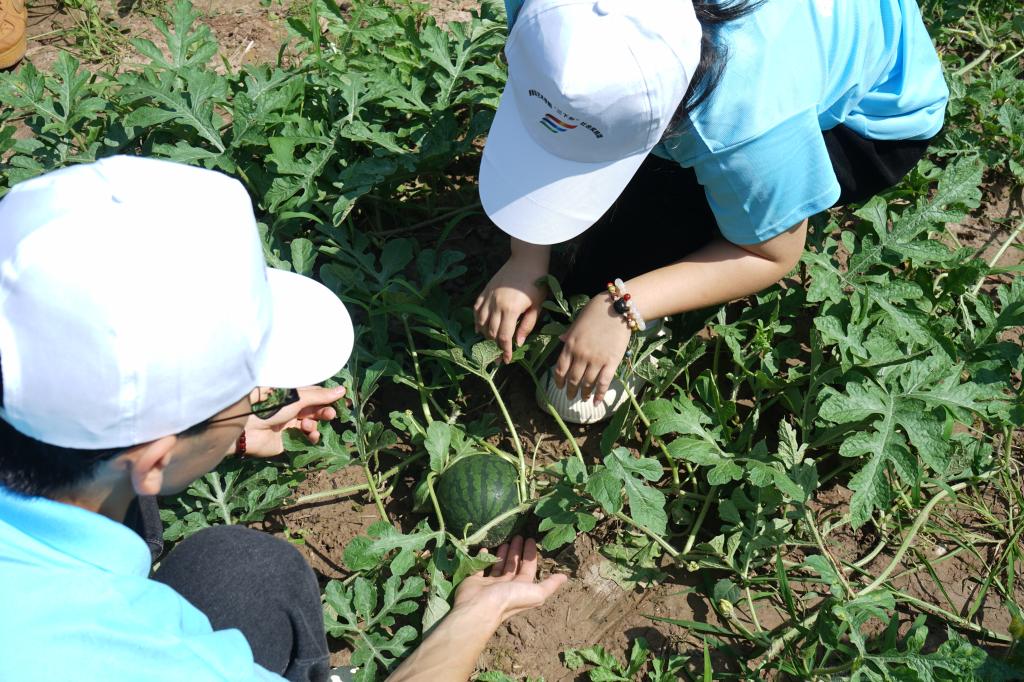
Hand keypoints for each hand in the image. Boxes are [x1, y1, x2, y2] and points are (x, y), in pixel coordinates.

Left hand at [237, 385, 345, 456]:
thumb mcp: (297, 398)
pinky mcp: (288, 442)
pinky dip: (311, 437)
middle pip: (315, 410)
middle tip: (331, 414)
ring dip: (315, 424)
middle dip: (324, 412)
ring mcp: (290, 426)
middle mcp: (292, 410)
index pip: (316, 395)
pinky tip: (311, 435)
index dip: (329, 397)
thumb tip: (342, 390)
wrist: (248, 429)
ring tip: (309, 425)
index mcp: (293, 396)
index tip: (345, 400)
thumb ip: (320, 396)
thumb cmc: (270, 407)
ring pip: (312, 425)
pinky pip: (305, 440)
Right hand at [454, 536, 566, 623]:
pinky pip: (480, 566)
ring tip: (505, 540)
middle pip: (513, 565)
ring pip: (498, 565)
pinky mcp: (475, 580)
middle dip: (517, 551)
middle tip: (517, 535)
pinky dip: (483, 557)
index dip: (530, 555)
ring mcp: (490, 584)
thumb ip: (549, 585)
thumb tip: (565, 577)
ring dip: (503, 553)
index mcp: (520, 588)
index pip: (528, 568)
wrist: (479, 607)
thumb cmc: (509, 598)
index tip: (529, 539)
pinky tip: (485, 548)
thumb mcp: (535, 593)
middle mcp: (506, 586)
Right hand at [475, 246, 549, 363]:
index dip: (505, 351)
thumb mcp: (537, 306)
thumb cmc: (536, 283)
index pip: (504, 337)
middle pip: (490, 332)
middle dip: (495, 345)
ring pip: (480, 322)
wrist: (526, 260)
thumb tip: (518, 342)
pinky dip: (476, 320)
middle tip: (500, 354)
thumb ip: (527, 325)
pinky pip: (476, 309)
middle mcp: (496, 304)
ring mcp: (488, 297)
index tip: (507, 360)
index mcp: (510, 310)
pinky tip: (479, 327)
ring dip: (485, 334)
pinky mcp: (485, 291)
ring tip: (492, 341)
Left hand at [554, 293, 631, 402]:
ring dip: (584, 394)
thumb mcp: (576, 322)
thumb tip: (561, 341)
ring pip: (587, 383)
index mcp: (570, 345)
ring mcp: (596, 360)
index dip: (559, 381)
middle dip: (570, 391)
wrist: (617, 308)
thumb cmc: (595, 312)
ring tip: (583, 399)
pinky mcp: (611, 362)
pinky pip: (603, 383)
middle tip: (570, 397)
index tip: (559, 387)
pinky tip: (597, 402)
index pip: (560, 369)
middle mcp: (581, 355)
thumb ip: (568, 335)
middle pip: (573, 379)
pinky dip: (599, 394)